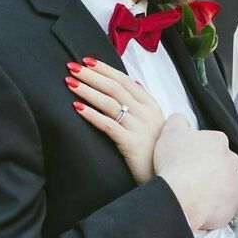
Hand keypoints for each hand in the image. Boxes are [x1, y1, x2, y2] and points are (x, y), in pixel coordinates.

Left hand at [66, 59, 164, 184]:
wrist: (167, 176)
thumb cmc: (156, 150)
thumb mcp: (155, 123)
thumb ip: (144, 103)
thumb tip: (134, 82)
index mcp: (151, 105)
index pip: (125, 80)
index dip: (105, 69)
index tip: (87, 61)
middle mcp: (146, 113)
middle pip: (115, 88)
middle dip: (92, 75)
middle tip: (72, 67)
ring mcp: (139, 128)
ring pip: (110, 103)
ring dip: (88, 90)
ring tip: (70, 83)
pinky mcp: (131, 143)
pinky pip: (108, 125)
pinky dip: (92, 114)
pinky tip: (78, 107)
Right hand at [154, 114, 237, 229]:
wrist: (180, 200)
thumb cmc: (175, 164)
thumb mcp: (170, 132)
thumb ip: (178, 121)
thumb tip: (183, 120)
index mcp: (219, 141)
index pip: (211, 142)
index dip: (198, 150)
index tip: (186, 160)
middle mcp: (233, 160)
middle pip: (221, 162)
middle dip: (210, 167)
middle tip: (191, 177)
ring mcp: (236, 183)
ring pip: (226, 182)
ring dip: (216, 186)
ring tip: (196, 193)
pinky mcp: (235, 203)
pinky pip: (227, 202)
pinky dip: (218, 204)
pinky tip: (203, 206)